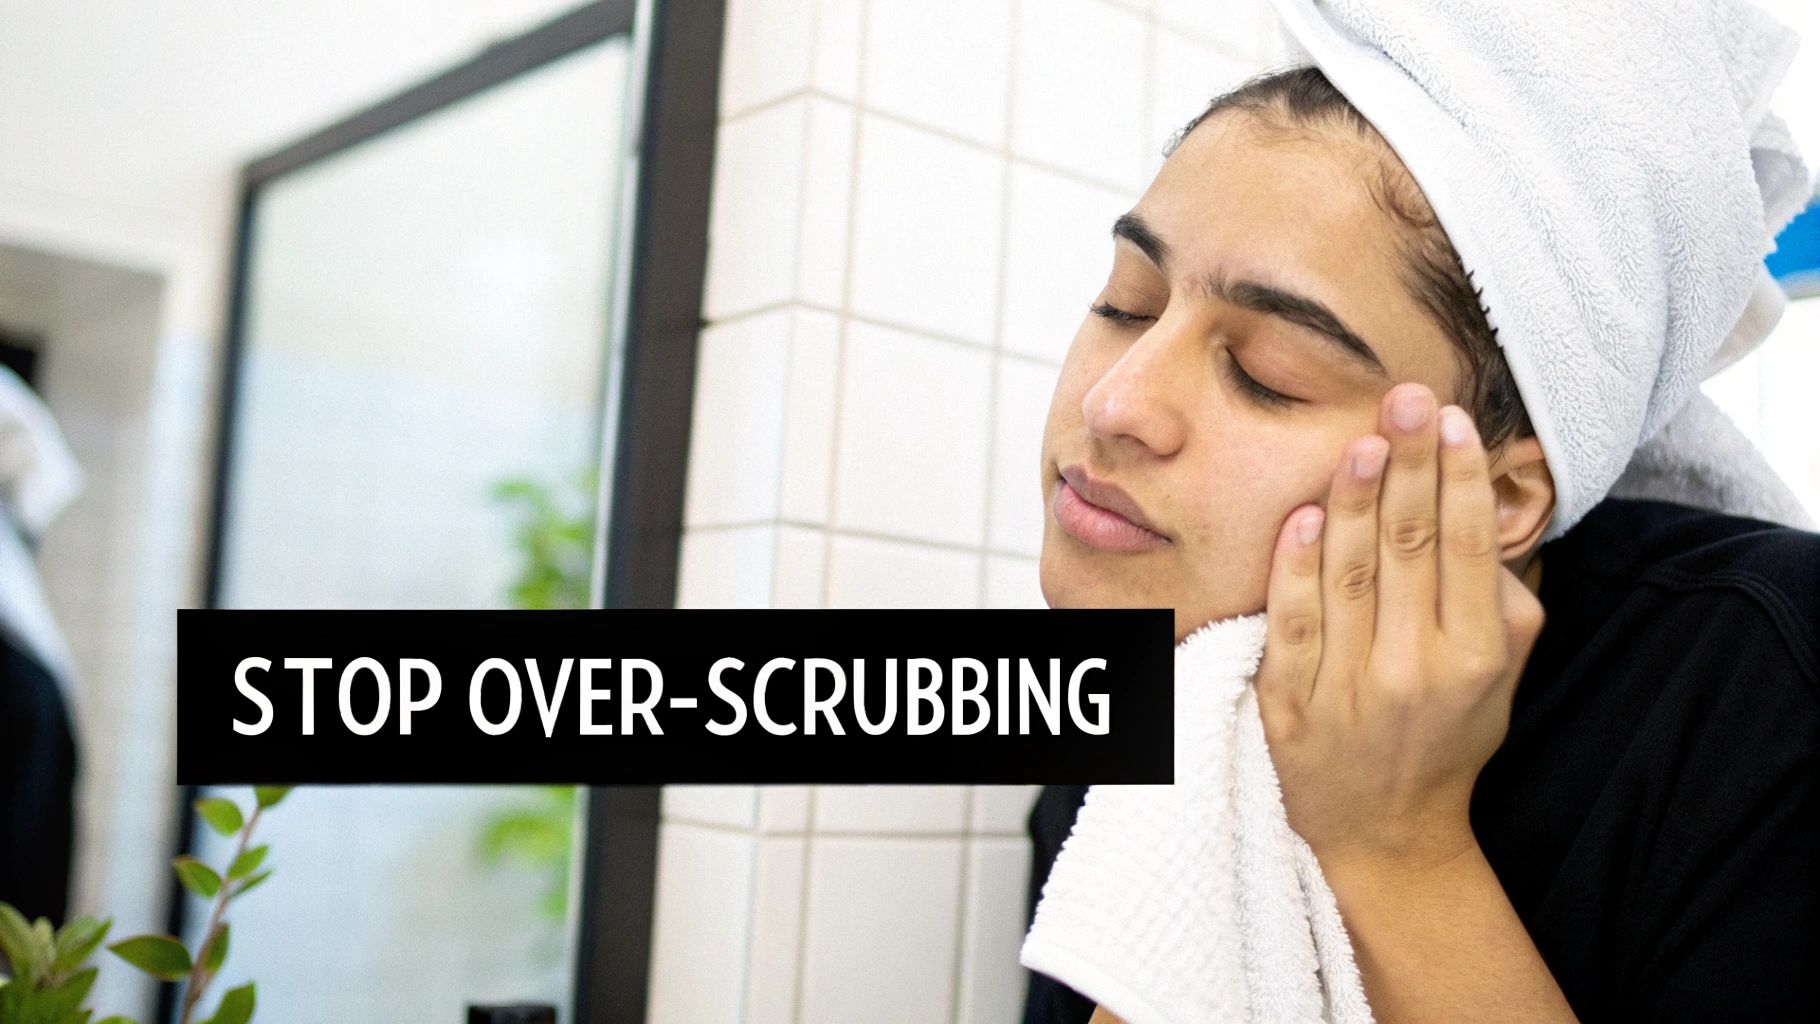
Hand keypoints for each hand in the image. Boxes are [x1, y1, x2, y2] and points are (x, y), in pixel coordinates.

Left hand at [1254, 382, 1545, 871]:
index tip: (1452, 419)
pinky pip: (1291, 624)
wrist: (1387, 832)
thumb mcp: (1500, 677)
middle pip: (1412, 549)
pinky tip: (1300, 516)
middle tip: (1406, 396)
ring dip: (1355, 502)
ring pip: (1351, 576)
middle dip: (1411, 465)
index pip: (1465, 549)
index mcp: (1475, 658)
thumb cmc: (1446, 735)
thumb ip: (1503, 602)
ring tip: (1363, 441)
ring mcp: (1349, 688)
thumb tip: (1485, 516)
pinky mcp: (1290, 704)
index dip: (1460, 479)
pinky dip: (1295, 568)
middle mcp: (1416, 670)